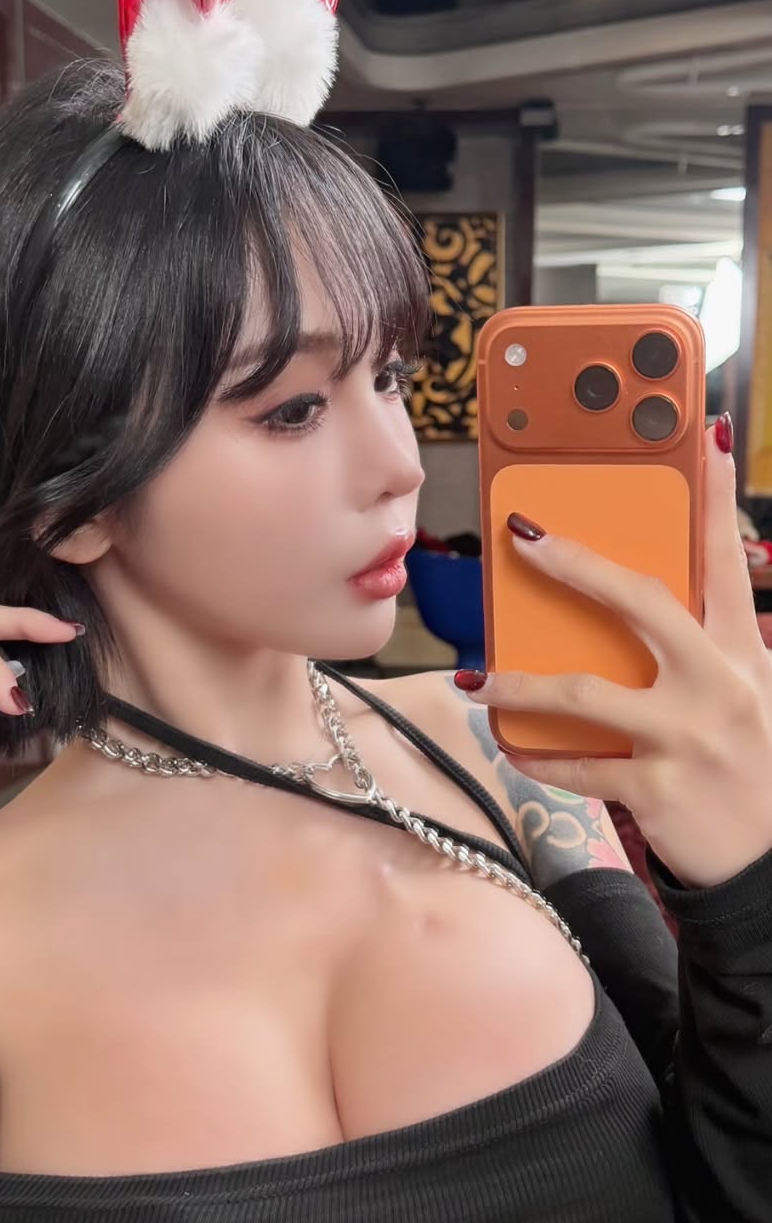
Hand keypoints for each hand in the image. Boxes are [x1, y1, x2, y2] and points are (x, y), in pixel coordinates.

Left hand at [457, 415, 771, 888]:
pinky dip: (538, 756)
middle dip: (576, 564)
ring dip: (519, 684)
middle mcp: (720, 681)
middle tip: (523, 538)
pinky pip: (579, 765)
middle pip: (641, 601)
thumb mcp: (744, 692)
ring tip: (477, 680)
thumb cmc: (750, 764)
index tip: (705, 434)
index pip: (728, 558)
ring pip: (583, 692)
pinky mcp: (659, 787)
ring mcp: (688, 735)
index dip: (716, 495)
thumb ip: (696, 649)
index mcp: (742, 650)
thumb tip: (625, 600)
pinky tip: (510, 747)